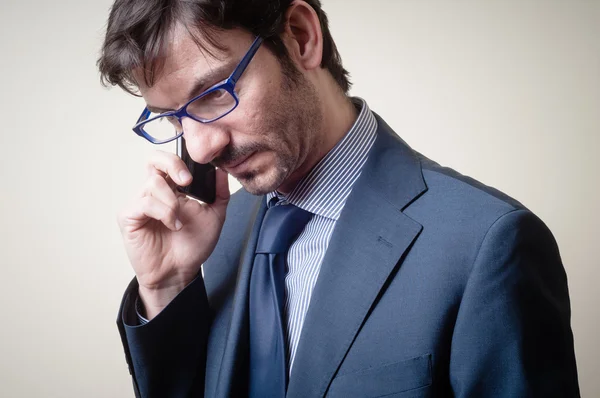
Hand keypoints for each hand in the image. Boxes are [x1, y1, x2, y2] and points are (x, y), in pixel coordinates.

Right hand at [117, 150, 229, 318]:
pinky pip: (144, 203)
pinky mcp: (129, 217)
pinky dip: (163, 212)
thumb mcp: (214, 217)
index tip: (196, 174)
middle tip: (187, 182)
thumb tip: (222, 171)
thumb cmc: (192, 246)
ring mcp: (140, 203)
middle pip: (154, 161)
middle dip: (172, 165)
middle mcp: (154, 192)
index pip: (167, 160)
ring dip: (172, 203)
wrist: (179, 272)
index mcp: (172, 188)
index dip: (179, 160)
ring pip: (153, 184)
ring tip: (179, 222)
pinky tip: (172, 225)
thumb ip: (219, 193)